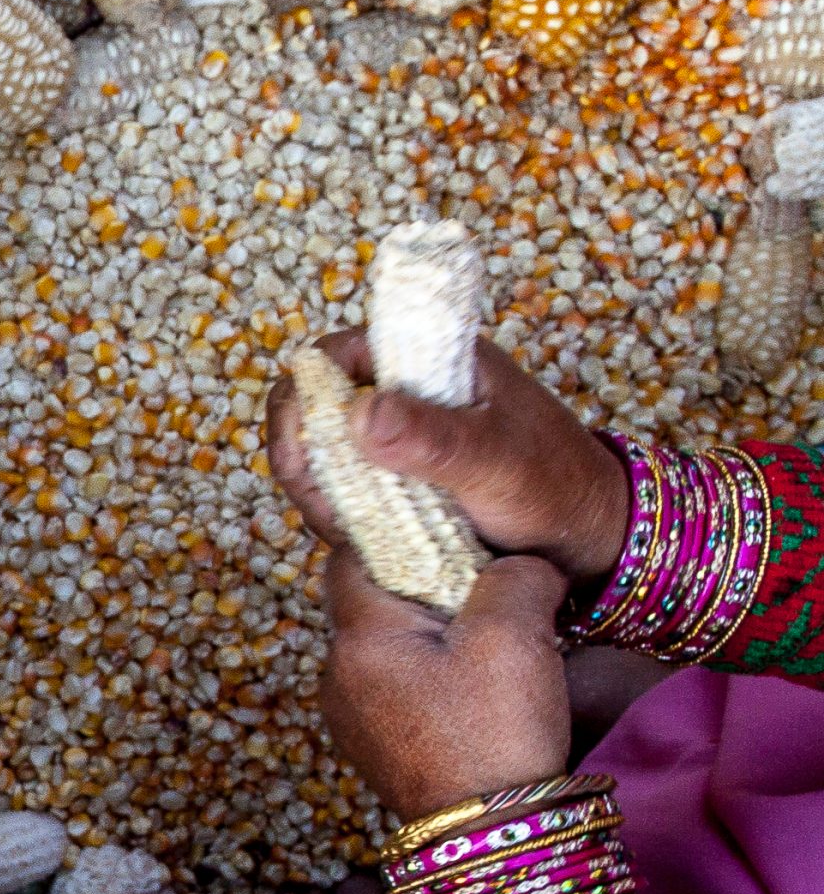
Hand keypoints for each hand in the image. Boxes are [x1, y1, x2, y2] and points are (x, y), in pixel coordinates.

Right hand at [267, 329, 629, 587]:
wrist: (590, 539)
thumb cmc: (558, 488)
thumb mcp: (500, 461)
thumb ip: (435, 437)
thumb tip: (361, 412)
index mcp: (431, 357)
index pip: (335, 354)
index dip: (307, 394)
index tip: (307, 444)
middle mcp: (404, 391)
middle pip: (312, 405)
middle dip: (303, 454)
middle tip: (328, 503)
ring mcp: (394, 438)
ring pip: (317, 452)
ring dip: (318, 490)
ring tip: (350, 528)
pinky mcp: (391, 480)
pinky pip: (338, 488)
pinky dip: (336, 512)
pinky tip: (360, 538)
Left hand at [318, 548, 572, 819]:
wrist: (492, 833)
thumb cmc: (497, 730)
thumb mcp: (516, 633)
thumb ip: (515, 576)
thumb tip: (518, 566)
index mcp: (358, 637)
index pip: (349, 556)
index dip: (394, 535)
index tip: (445, 536)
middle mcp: (336, 674)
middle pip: (369, 603)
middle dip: (421, 589)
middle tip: (481, 592)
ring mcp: (349, 716)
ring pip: (384, 648)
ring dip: (429, 636)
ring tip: (486, 645)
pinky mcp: (373, 747)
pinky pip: (394, 688)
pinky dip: (428, 676)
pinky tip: (473, 690)